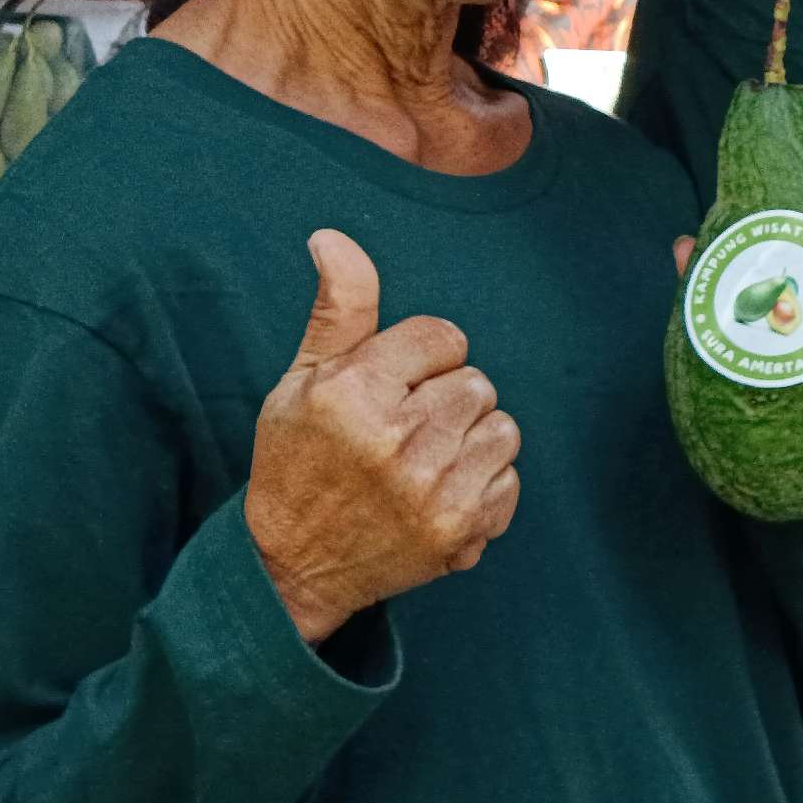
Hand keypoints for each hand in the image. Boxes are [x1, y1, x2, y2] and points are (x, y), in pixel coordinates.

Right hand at [243, 231, 520, 641]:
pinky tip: (439, 494)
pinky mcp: (460, 530)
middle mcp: (396, 440)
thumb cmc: (297, 461)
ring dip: (471, 440)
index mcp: (353, 393)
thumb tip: (332, 238)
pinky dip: (483, 486)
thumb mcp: (301, 379)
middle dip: (446, 398)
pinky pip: (510, 480)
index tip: (393, 386)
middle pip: (477, 382)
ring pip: (502, 427)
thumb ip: (337, 309)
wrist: (292, 564)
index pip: (443, 337)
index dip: (421, 359)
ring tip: (424, 460)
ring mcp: (433, 489)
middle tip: (403, 429)